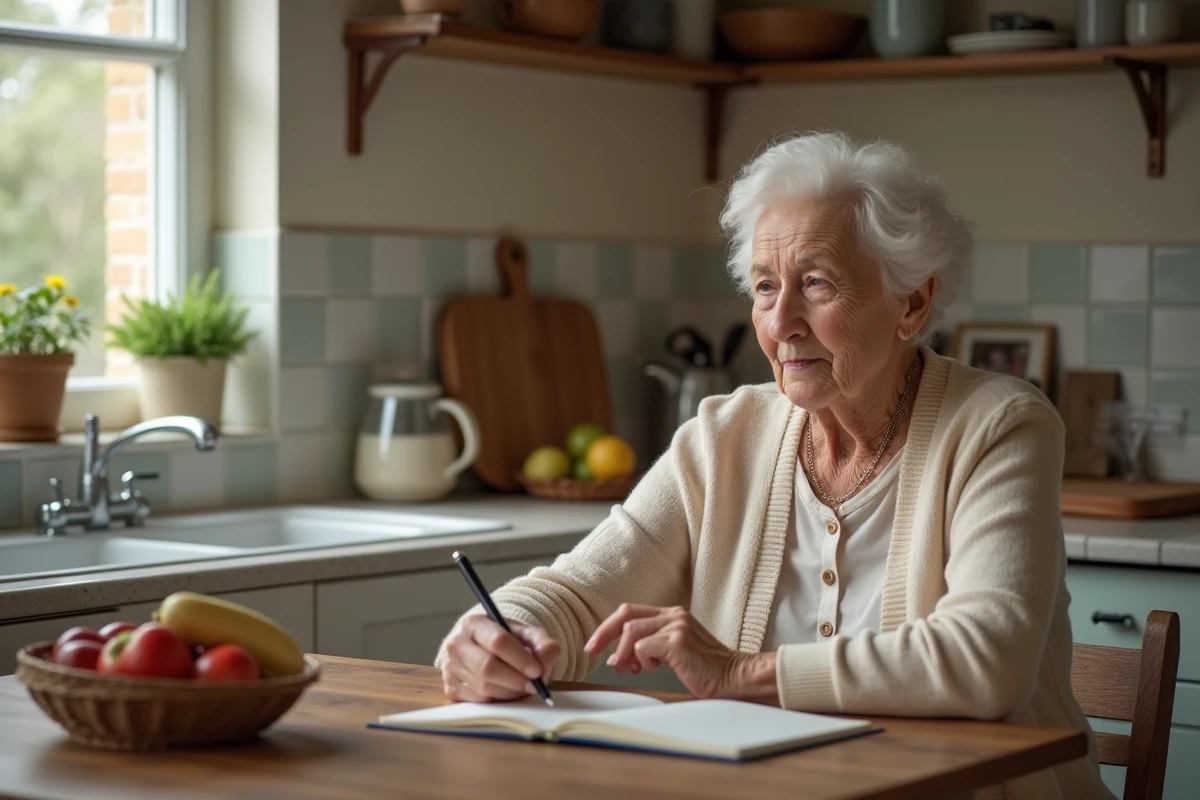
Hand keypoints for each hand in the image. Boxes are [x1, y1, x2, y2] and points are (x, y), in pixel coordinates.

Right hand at [440, 616, 559, 702]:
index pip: (498, 642)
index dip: (519, 659)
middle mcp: (457, 644)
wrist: (484, 650)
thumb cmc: (508, 642)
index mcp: (474, 624)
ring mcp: (450, 667)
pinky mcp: (451, 688)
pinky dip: (498, 700)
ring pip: (484, 688)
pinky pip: (478, 702)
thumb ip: (543, 644)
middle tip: (534, 686)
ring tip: (522, 686)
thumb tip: (548, 657)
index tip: (537, 670)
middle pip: (487, 668)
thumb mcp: (528, 636)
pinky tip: (507, 692)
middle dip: (515, 680)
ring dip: (509, 692)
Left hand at [584, 604, 772, 700]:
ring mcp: (677, 625)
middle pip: (625, 614)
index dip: (608, 626)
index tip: (594, 645)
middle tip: (593, 652)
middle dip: (604, 633)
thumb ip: (649, 649)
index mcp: (672, 615)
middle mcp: (674, 615)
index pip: (630, 610)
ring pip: (631, 632)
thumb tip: (617, 658)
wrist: (734, 678)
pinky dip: (641, 661)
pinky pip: (643, 648)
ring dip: (623, 654)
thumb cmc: (706, 670)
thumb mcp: (673, 653)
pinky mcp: (678, 641)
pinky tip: (654, 669)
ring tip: (630, 669)